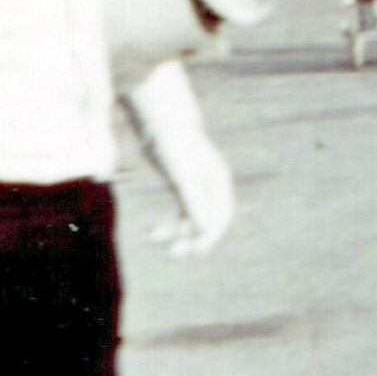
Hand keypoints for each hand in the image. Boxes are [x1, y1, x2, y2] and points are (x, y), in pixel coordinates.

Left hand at [123, 60, 233, 254]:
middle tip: (179, 253)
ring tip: (160, 242)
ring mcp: (195, 186)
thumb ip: (193, 200)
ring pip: (192, 219)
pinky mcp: (180, 186)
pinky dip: (169, 225)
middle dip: (194, 238)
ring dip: (179, 233)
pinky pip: (179, 213)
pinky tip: (155, 235)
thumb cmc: (173, 144)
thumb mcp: (182, 174)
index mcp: (217, 180)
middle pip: (208, 220)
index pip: (221, 214)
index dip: (211, 234)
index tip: (197, 249)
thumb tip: (204, 228)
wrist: (159, 121)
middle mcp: (210, 185)